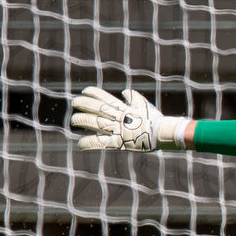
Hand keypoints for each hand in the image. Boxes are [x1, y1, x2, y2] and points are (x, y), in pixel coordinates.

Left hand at [70, 87, 190, 151]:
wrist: (162, 132)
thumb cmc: (154, 119)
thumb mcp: (143, 104)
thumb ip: (132, 97)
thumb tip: (124, 92)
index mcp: (123, 108)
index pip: (105, 97)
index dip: (93, 93)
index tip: (85, 91)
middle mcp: (118, 117)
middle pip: (96, 108)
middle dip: (84, 104)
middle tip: (75, 102)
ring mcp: (117, 129)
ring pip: (94, 123)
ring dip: (82, 120)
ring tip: (73, 120)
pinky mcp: (118, 142)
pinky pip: (100, 142)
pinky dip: (89, 143)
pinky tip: (80, 144)